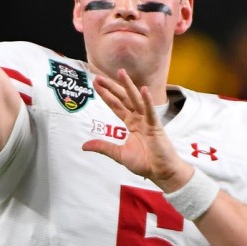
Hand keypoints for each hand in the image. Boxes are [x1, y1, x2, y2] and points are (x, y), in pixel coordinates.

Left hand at [82, 69, 193, 191]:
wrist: (161, 172)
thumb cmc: (145, 162)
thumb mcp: (118, 154)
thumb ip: (103, 147)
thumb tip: (84, 145)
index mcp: (131, 123)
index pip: (116, 105)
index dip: (106, 95)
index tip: (96, 84)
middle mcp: (138, 118)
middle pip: (123, 99)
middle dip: (111, 87)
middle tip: (99, 77)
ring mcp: (147, 120)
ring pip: (136, 100)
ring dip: (128, 86)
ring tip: (120, 73)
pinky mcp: (156, 126)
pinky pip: (151, 112)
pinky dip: (147, 101)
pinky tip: (143, 89)